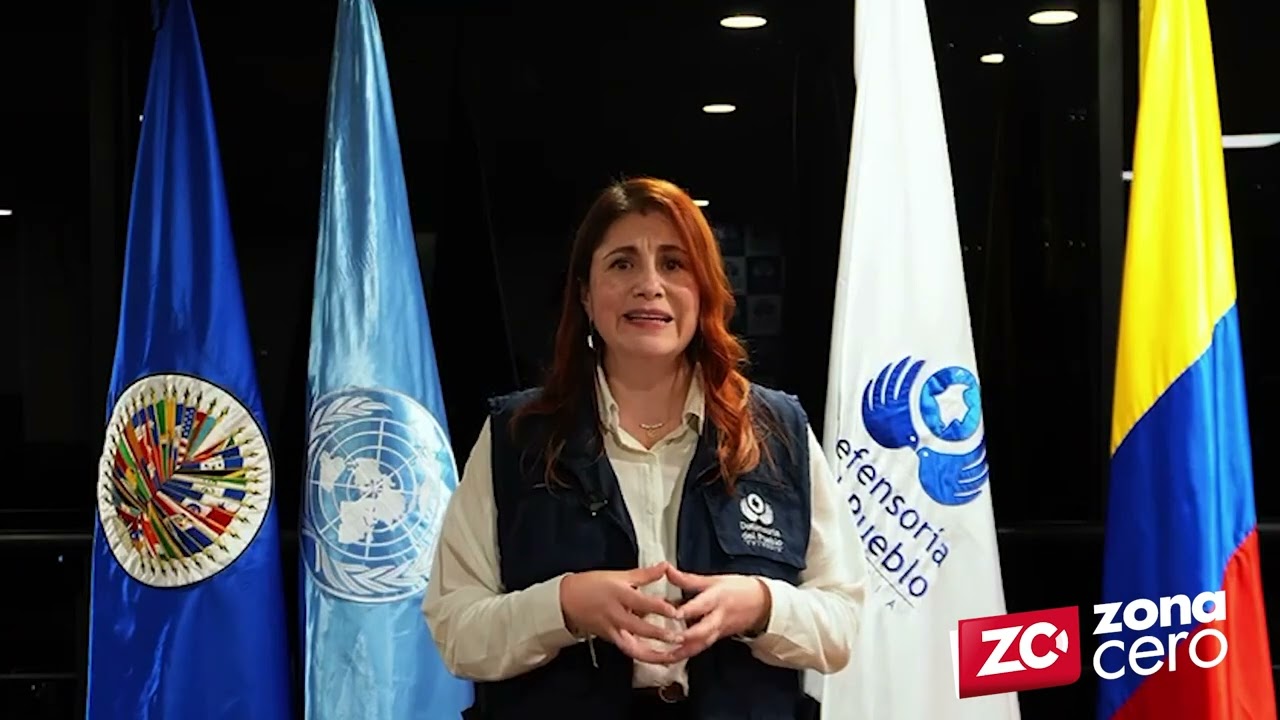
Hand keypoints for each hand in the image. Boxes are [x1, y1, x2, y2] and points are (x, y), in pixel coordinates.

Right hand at [560, 563, 682, 663]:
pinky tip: (658, 658)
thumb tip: (664, 567)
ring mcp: (611, 629)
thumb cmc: (591, 585)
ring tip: (672, 655)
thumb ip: (644, 574)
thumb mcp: (619, 575)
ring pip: (633, 646)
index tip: (675, 611)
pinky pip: (628, 650)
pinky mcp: (610, 639)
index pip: (641, 603)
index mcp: (618, 594)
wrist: (566, 600)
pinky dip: (644, 655)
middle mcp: (615, 614)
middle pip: (638, 628)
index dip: (659, 608)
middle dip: (659, 634)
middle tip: (679, 637)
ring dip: (654, 653)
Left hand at [666, 566, 771, 661]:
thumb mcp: (713, 580)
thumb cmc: (737, 589)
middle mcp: (717, 618)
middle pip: (702, 631)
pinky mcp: (716, 640)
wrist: (762, 605)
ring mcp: (717, 631)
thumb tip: (666, 570)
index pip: (702, 605)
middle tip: (667, 639)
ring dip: (681, 652)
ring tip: (662, 657)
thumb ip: (687, 579)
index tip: (673, 613)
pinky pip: (698, 649)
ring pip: (699, 645)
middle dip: (685, 637)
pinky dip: (683, 654)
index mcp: (717, 599)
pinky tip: (667, 659)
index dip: (688, 610)